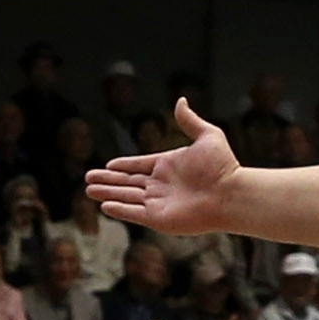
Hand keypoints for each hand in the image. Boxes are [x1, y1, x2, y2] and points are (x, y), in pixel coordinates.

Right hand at [88, 102, 237, 233]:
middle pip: (128, 182)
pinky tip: (104, 205)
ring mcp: (159, 203)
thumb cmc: (222, 166)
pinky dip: (119, 209)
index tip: (109, 165)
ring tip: (88, 190)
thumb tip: (181, 100)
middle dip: (108, 180)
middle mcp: (161, 185)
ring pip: (126, 197)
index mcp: (168, 166)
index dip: (124, 166)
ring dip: (107, 193)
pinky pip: (133, 213)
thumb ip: (190, 121)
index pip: (139, 166)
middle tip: (88, 178)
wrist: (231, 194)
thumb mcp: (208, 136)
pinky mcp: (159, 219)